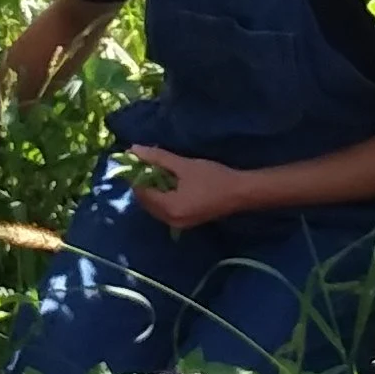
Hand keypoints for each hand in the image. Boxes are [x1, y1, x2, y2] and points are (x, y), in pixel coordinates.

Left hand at [127, 144, 249, 228]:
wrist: (240, 192)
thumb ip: (158, 158)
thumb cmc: (213, 177)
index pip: (141, 192)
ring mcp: (179, 224)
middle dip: (143, 183)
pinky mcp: (186, 222)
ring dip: (152, 190)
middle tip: (146, 164)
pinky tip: (168, 183)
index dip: (135, 175)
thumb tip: (133, 150)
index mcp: (169, 208)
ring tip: (157, 171)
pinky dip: (162, 197)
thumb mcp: (184, 165)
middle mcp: (170, 220)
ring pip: (155, 207)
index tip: (135, 160)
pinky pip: (165, 210)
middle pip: (146, 202)